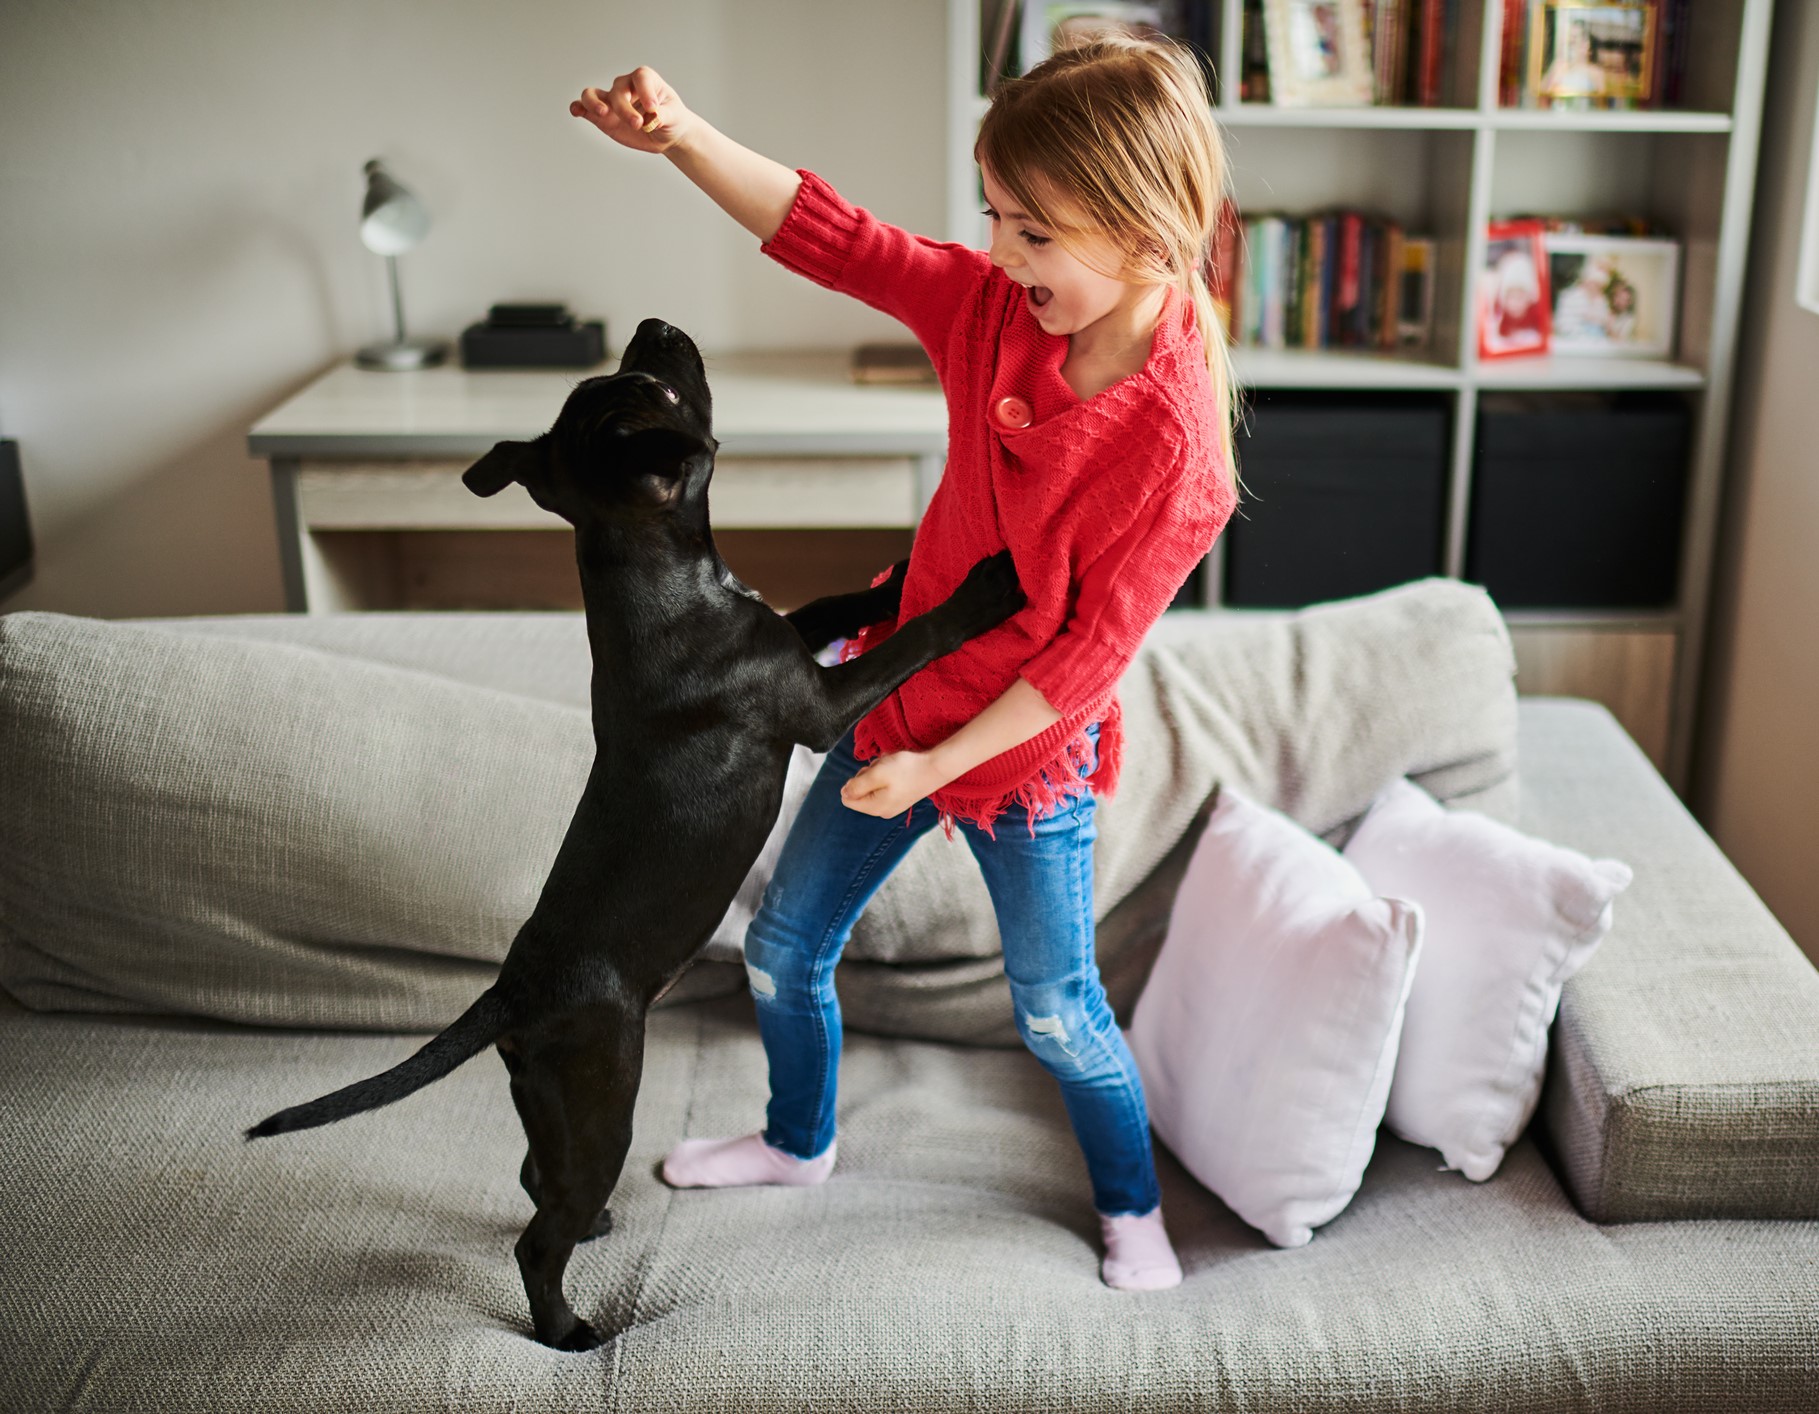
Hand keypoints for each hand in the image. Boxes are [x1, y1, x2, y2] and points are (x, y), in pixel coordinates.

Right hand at [570, 66, 696, 154]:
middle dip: (625, 108)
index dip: (645, 91)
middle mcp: (625, 86)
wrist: (666, 133)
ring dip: (594, 102)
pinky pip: (584, 108)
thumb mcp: (674, 117)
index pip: (641, 77)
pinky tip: (576, 112)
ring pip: (593, 93)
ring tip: (603, 113)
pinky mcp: (602, 116)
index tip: (653, 109)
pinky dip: (578, 108)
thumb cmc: (672, 118)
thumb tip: (653, 117)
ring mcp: (611, 101)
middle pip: (618, 90)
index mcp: (645, 80)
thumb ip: (664, 115)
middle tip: (638, 124)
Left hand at [840, 750, 951, 818]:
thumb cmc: (906, 769)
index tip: (869, 773)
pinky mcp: (899, 797)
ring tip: (891, 767)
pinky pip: (883, 785)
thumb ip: (857, 785)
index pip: (848, 799)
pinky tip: (897, 769)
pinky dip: (886, 774)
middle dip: (867, 775)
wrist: (935, 768)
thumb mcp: (877, 773)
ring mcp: (891, 805)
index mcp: (875, 808)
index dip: (854, 781)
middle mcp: (882, 811)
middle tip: (881, 767)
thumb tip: (843, 794)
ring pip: (872, 785)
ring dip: (877, 772)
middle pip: (860, 791)